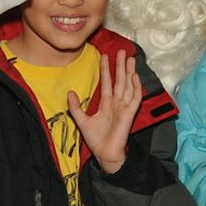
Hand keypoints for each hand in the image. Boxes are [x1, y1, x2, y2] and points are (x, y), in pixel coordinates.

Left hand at [68, 51, 140, 172]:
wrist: (104, 154)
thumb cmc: (96, 140)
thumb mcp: (82, 121)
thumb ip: (76, 107)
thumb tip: (70, 93)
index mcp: (106, 103)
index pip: (107, 82)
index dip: (106, 69)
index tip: (105, 56)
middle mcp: (116, 103)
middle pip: (120, 80)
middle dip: (120, 65)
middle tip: (121, 51)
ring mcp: (124, 107)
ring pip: (128, 85)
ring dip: (129, 72)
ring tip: (130, 58)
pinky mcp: (129, 114)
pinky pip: (135, 98)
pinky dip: (136, 87)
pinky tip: (134, 76)